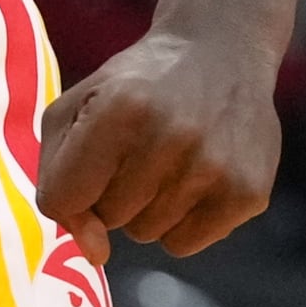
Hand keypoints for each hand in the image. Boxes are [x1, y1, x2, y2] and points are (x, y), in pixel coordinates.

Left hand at [33, 22, 280, 262]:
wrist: (219, 51)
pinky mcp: (247, 193)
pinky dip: (179, 219)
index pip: (62, 198)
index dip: (66, 188)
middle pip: (108, 217)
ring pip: (145, 233)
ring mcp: (214, 168)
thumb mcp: (76, 107)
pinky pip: (183, 244)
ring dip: (146, 205)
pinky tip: (192, 175)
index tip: (84, 163)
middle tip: (135, 147)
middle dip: (111, 189)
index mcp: (118, 110)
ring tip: (165, 156)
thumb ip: (58, 179)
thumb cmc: (134, 85)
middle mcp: (170, 139)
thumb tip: (95, 255)